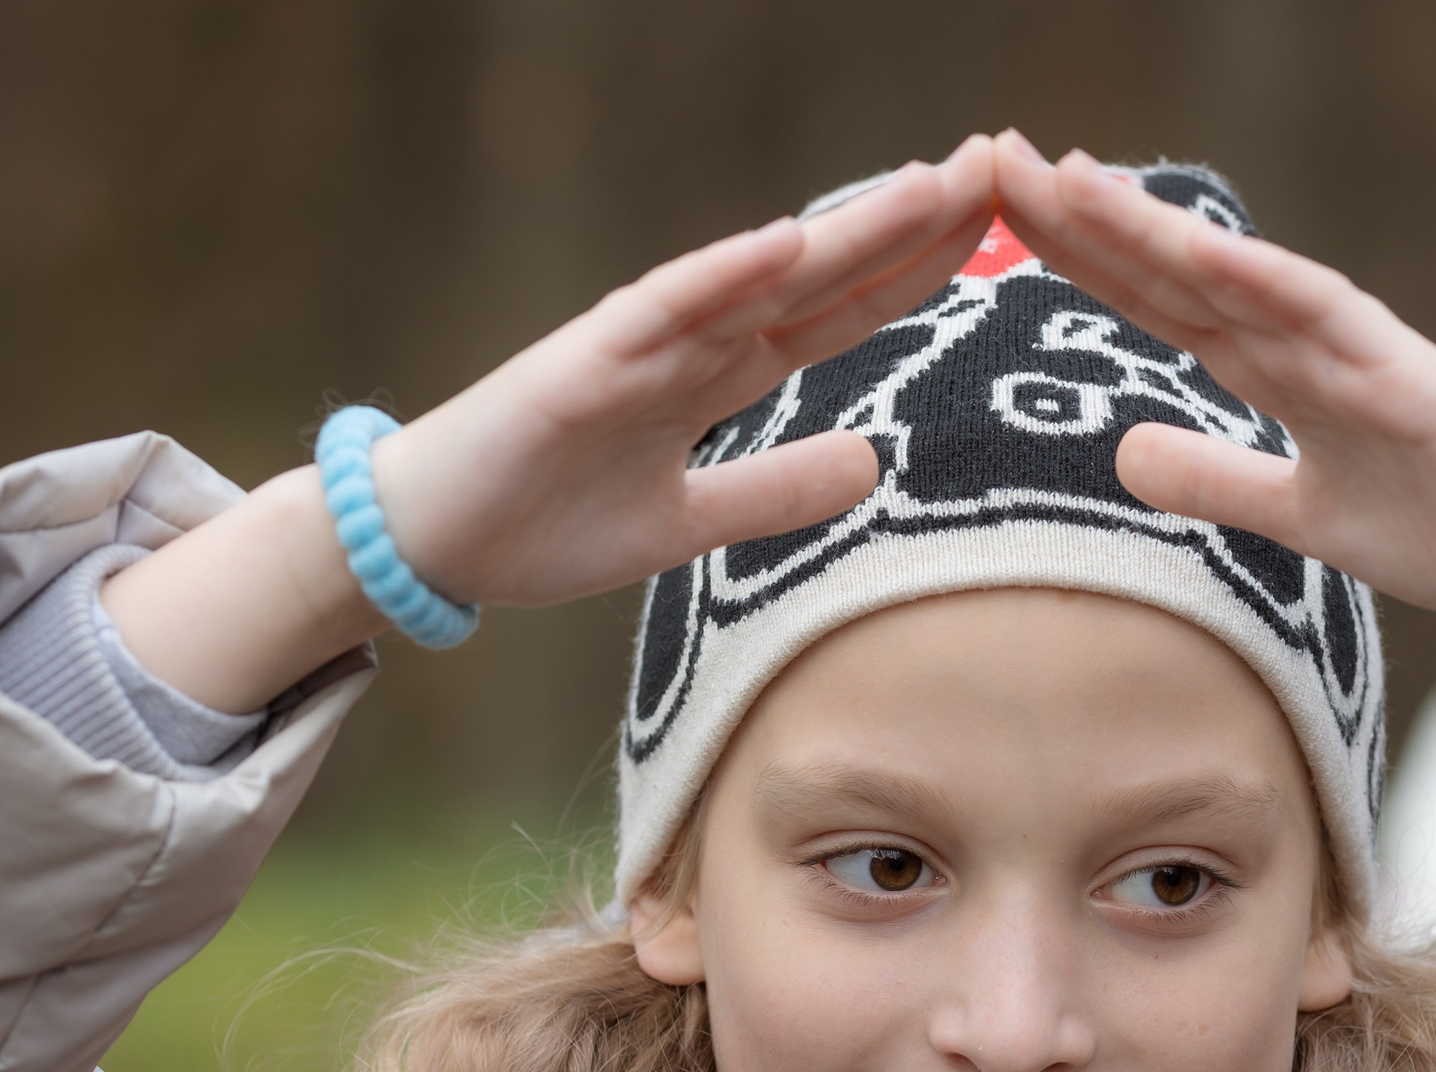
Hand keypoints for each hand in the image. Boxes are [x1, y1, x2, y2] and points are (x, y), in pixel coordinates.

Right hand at [105, 138, 998, 711]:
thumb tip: (874, 466)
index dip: (919, 269)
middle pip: (826, 271)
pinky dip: (725, 276)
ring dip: (846, 228)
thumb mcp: (689, 527)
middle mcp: (694, 340)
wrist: (435, 545)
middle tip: (1000, 162)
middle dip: (912, 221)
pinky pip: (663, 311)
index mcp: (721, 373)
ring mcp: (641, 343)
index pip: (843, 309)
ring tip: (931, 184)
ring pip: (763, 272)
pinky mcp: (584, 364)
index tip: (1001, 229)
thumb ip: (775, 492)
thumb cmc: (547, 522)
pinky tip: (790, 245)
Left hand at [988, 134, 1435, 718]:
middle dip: (1084, 216)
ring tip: (1068, 179)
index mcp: (1275, 366)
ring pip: (1235, 276)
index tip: (997, 210)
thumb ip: (1217, 479)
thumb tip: (1126, 455)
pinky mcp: (1407, 379)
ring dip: (1153, 226)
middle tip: (995, 155)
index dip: (1078, 254)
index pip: (1156, 298)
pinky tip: (1197, 246)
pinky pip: (1327, 320)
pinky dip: (1262, 279)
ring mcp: (1356, 351)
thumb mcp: (1297, 518)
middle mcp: (1305, 339)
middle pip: (1173, 268)